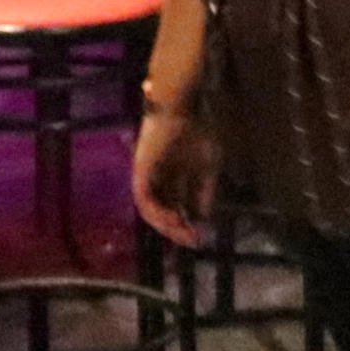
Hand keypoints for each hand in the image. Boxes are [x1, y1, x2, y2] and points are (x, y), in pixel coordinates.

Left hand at [130, 100, 208, 245]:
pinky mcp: (140, 173)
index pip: (178, 207)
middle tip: (193, 242)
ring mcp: (148, 177)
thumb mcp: (209, 167)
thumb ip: (204, 192)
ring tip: (183, 232)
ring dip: (166, 226)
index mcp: (176, 176)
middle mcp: (160, 180)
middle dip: (179, 230)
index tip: (202, 238)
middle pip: (164, 213)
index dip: (189, 224)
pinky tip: (173, 219)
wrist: (182, 108)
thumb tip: (203, 217)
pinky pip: (144, 200)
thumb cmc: (198, 131)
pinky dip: (157, 213)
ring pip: (151, 211)